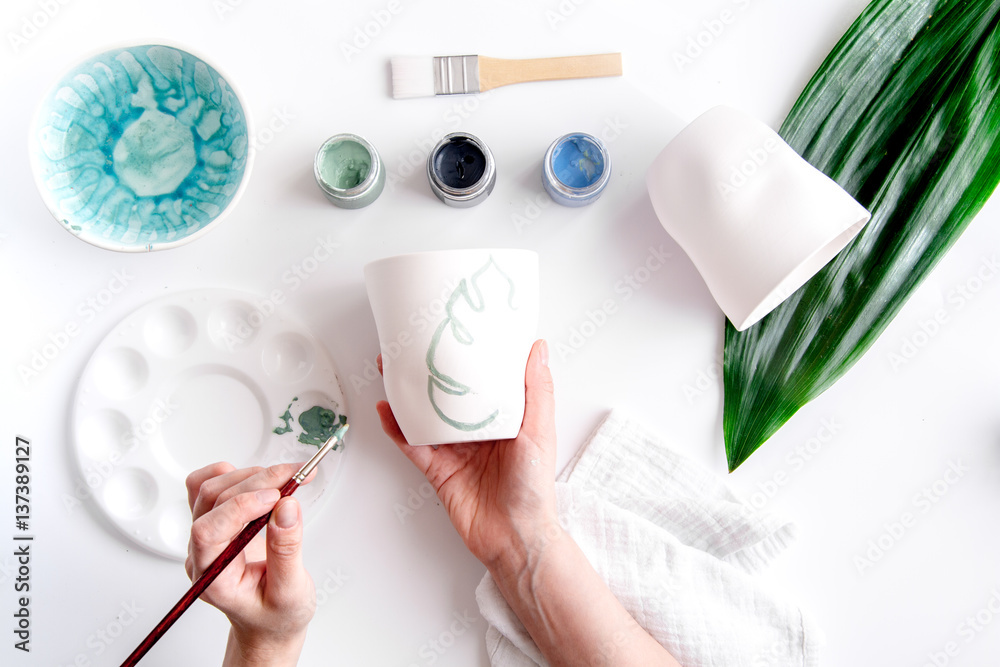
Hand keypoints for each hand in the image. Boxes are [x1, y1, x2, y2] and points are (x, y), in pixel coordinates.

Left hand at [185, 463, 315, 666]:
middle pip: (213, 501)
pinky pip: (207, 486)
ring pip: (210, 488)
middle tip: (295, 476)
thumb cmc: (274, 614)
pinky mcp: (215, 521)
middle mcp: (201, 554)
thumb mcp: (290, 591)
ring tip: (285, 481)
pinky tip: (259, 482)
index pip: (208, 532)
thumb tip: (286, 507)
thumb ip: (286, 550)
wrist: (268, 621)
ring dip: (248, 476)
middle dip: (257, 482)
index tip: (277, 497)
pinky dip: (234, 474)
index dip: (240, 507)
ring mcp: (205, 536)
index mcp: (213, 578)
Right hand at [376, 339, 557, 567]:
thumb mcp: (540, 431)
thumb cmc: (534, 488)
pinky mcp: (437, 470)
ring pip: (425, 415)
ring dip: (407, 394)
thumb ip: (537, 391)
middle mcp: (477, 431)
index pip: (484, 381)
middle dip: (431, 372)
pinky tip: (387, 410)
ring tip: (391, 369)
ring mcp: (455, 450)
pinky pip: (413, 444)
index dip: (471, 357)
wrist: (514, 538)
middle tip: (413, 346)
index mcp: (504, 418)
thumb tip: (539, 348)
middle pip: (448, 394)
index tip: (458, 332)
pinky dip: (397, 428)